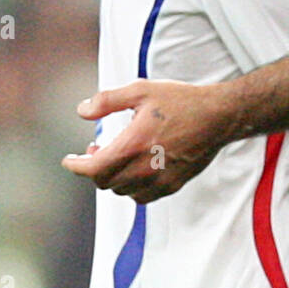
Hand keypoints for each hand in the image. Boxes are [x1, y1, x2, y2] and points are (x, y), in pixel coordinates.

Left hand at [63, 80, 236, 202]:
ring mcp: (159, 180)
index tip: (69, 160)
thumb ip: (107, 100)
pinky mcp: (173, 185)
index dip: (76, 166)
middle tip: (96, 150)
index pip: (92, 169)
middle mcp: (144, 168)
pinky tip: (137, 168)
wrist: (219, 116)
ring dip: (113, 177)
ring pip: (122, 191)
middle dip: (94, 168)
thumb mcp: (141, 90)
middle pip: (104, 182)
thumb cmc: (182, 102)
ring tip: (118, 157)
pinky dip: (132, 187)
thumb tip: (82, 111)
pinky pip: (142, 197)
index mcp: (133, 145)